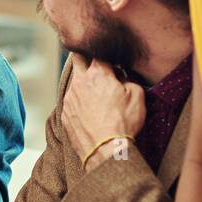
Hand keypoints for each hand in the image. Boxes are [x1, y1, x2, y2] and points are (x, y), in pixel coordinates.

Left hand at [61, 54, 145, 169]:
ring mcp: (69, 98)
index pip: (97, 51)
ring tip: (97, 95)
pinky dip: (79, 101)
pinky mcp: (65, 113)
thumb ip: (128, 78)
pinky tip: (90, 110)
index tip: (108, 53)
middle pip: (77, 58)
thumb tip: (121, 75)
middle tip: (94, 62)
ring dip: (84, 83)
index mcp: (98, 73)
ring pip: (74, 81)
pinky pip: (71, 100)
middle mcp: (79, 82)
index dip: (103, 50)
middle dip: (85, 56)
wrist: (105, 150)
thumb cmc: (123, 123)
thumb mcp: (137, 95)